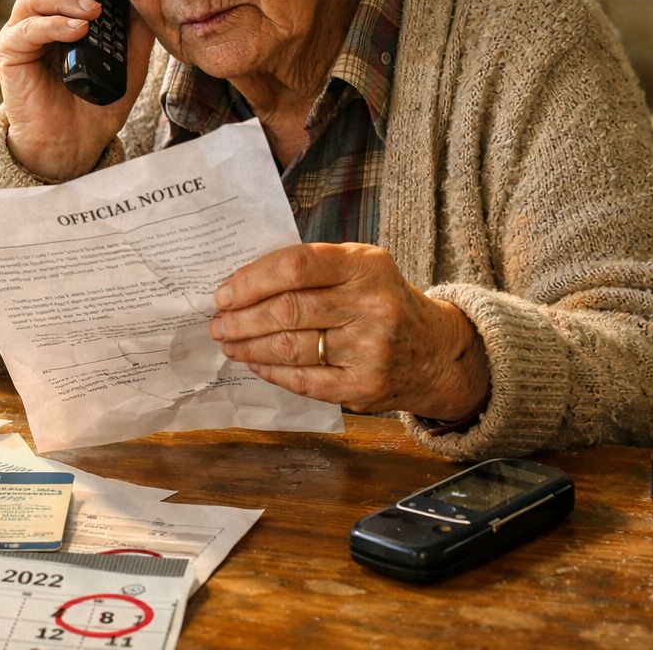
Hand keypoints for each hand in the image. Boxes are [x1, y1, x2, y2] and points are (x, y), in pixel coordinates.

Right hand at [0, 0, 154, 179]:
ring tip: (91, 12)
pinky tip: (77, 31)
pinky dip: (52, 25)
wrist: (78, 142)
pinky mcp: (9, 55)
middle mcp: (36, 17)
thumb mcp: (129, 55)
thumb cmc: (100, 98)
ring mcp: (20, 34)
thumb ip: (132, 23)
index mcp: (60, 11)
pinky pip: (25, 29)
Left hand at [209, 243, 490, 419]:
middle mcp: (372, 306)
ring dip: (250, 347)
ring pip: (291, 348)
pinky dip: (272, 372)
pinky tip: (256, 364)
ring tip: (229, 343)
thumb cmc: (383, 301)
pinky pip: (304, 381)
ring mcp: (370, 350)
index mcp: (366, 266)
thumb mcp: (362, 267)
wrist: (435, 351)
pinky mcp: (365, 387)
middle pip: (288, 310)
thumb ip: (313, 267)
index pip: (297, 266)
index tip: (224, 293)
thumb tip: (243, 281)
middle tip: (218, 322)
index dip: (252, 280)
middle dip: (242, 319)